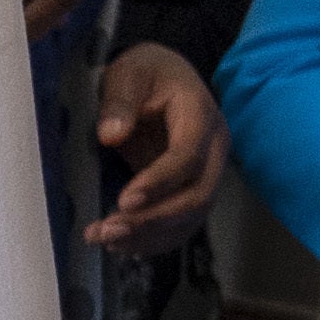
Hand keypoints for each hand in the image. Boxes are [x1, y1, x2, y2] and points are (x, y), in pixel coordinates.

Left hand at [88, 38, 225, 247]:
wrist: (158, 80)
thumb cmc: (145, 73)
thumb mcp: (129, 73)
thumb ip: (120, 101)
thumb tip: (111, 135)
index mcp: (203, 117)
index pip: (188, 157)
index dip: (159, 182)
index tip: (124, 200)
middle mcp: (213, 151)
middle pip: (197, 196)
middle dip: (153, 219)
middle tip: (109, 230)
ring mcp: (205, 174)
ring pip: (191, 217)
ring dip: (149, 236)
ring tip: (105, 240)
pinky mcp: (190, 191)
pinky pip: (181, 224)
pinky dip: (153, 240)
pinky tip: (121, 246)